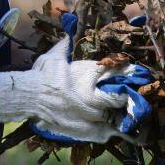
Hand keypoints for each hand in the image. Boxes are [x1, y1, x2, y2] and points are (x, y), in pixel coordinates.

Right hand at [0, 12, 150, 143]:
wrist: (27, 97)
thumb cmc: (42, 75)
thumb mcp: (54, 57)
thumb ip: (65, 45)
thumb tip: (68, 30)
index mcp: (86, 75)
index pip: (113, 74)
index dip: (127, 74)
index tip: (137, 74)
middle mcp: (89, 96)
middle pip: (117, 98)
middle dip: (125, 97)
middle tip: (132, 97)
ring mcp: (86, 115)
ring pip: (112, 118)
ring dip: (121, 116)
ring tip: (129, 115)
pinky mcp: (80, 130)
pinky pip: (101, 134)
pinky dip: (110, 133)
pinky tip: (116, 132)